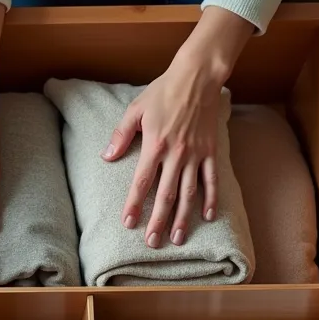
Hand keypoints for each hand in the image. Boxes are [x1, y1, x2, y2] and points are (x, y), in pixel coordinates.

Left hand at [103, 7, 253, 247]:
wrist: (197, 77)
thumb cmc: (163, 92)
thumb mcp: (135, 110)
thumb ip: (120, 135)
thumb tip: (107, 157)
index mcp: (154, 145)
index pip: (142, 182)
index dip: (134, 204)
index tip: (129, 223)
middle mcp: (176, 154)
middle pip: (166, 195)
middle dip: (159, 221)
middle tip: (153, 242)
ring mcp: (196, 154)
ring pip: (189, 192)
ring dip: (183, 217)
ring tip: (178, 238)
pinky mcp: (211, 151)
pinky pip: (212, 179)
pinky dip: (211, 198)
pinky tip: (208, 215)